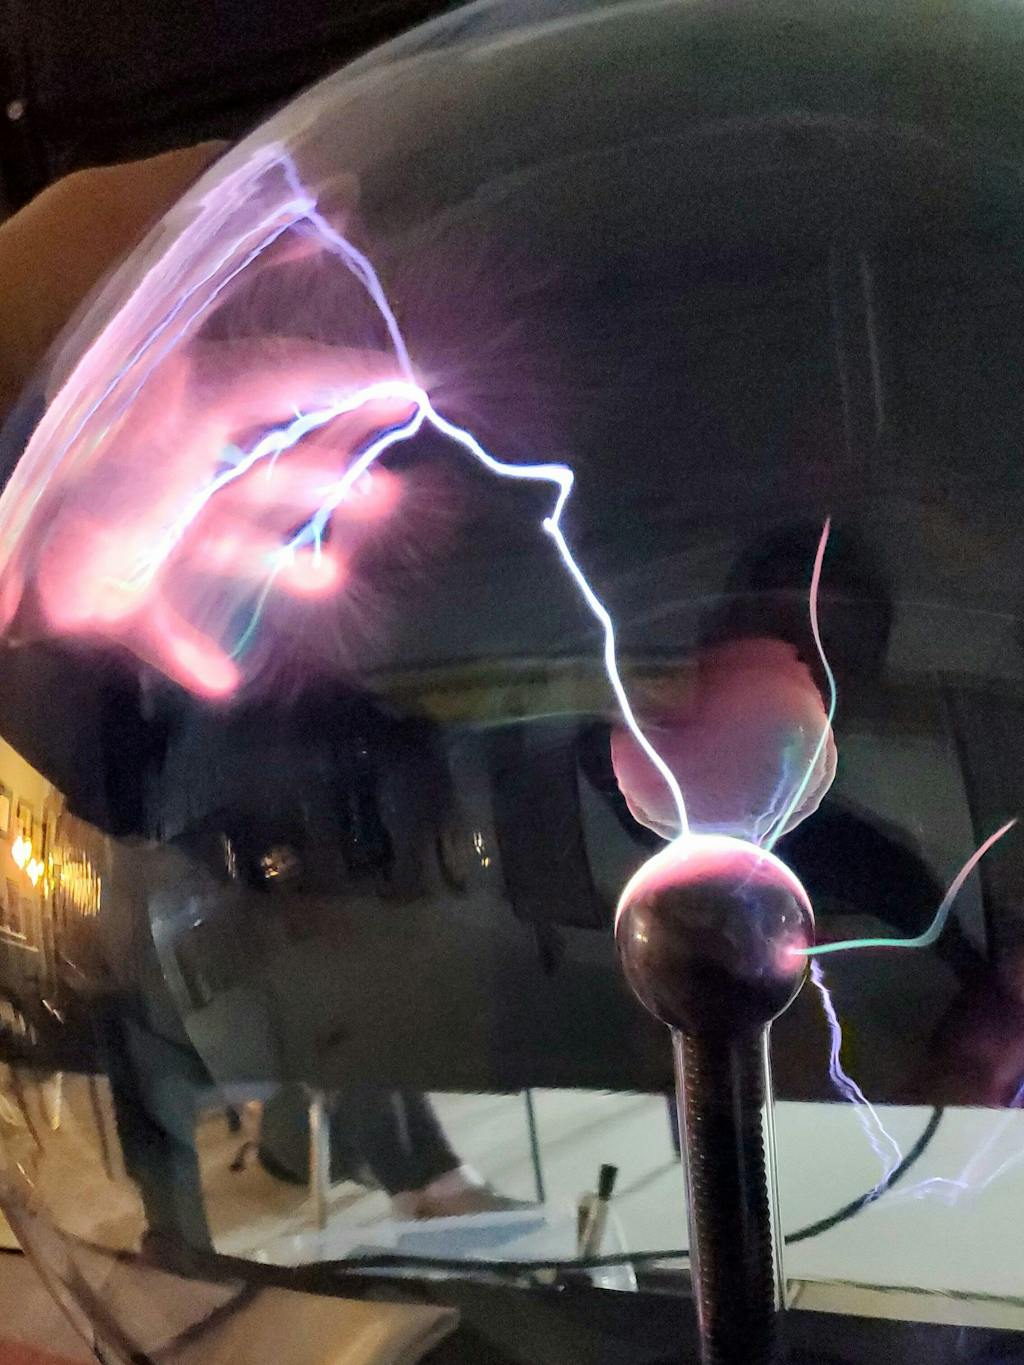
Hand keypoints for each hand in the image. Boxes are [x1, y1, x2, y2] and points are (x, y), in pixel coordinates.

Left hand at [4, 335, 414, 694]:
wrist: (27, 545)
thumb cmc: (124, 472)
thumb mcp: (212, 407)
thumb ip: (289, 389)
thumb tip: (370, 360)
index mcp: (192, 419)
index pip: (279, 396)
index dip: (343, 395)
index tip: (408, 400)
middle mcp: (174, 475)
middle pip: (261, 481)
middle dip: (323, 488)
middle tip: (388, 498)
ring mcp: (147, 540)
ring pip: (226, 552)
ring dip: (281, 568)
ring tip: (333, 576)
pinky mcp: (119, 602)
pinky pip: (163, 631)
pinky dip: (192, 656)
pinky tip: (222, 679)